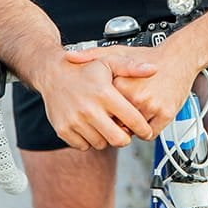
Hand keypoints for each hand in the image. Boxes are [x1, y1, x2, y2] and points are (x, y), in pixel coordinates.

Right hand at [38, 48, 156, 150]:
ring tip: (106, 123)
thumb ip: (131, 68)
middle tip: (126, 130)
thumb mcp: (109, 62)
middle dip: (126, 137)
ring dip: (107, 138)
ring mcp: (75, 121)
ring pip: (101, 144)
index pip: (131, 119)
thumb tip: (153, 69)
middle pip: (118, 139)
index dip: (143, 128)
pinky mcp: (63, 130)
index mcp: (104, 93)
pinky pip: (83, 146)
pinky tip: (92, 126)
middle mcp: (89, 109)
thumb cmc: (84, 69)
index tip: (146, 131)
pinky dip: (90, 139)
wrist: (53, 74)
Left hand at [67, 43, 197, 138]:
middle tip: (123, 110)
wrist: (179, 56)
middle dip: (117, 121)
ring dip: (132, 127)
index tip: (107, 104)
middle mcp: (136, 97)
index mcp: (121, 84)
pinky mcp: (166, 114)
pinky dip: (147, 130)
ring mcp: (151, 106)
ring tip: (137, 109)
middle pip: (117, 123)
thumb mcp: (118, 52)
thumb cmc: (148, 54)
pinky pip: (149, 134)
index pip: (103, 111)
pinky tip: (148, 115)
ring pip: (133, 131)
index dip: (105, 110)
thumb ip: (92, 55)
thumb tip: (69, 56)